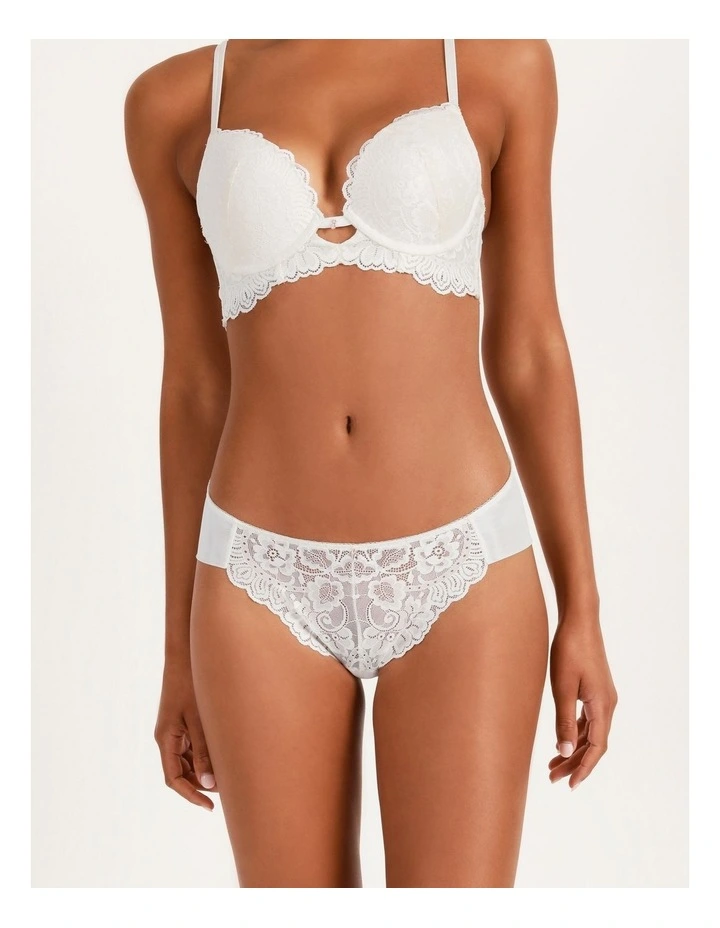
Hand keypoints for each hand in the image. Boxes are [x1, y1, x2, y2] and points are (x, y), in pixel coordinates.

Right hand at [154, 656, 216, 810]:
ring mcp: (174, 729)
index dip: (191, 795)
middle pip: (181, 772)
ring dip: (204, 770)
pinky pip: (191, 747)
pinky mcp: (182, 721)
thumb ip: (204, 751)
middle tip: (227, 789)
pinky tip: (224, 754)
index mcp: (166, 738)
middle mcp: (167, 737)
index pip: (174, 779)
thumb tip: (208, 784)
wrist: (185, 655)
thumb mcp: (200, 720)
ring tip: (229, 772)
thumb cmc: (192, 684)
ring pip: (187, 760)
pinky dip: (205, 755)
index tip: (210, 806)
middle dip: (200, 784)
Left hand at [548, 612, 617, 789]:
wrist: (580, 620)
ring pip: (591, 732)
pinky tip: (564, 739)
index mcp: (603, 705)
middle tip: (552, 778)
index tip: (569, 785)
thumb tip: (565, 752)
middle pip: (594, 743)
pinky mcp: (596, 689)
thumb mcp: (563, 687)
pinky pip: (590, 720)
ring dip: (574, 749)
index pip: (596, 747)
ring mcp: (603, 696)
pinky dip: (577, 733)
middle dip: (575, 763)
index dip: (583, 768)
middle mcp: (608, 704)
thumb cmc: (569, 649)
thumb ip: (565, 720)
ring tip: (553, 764)